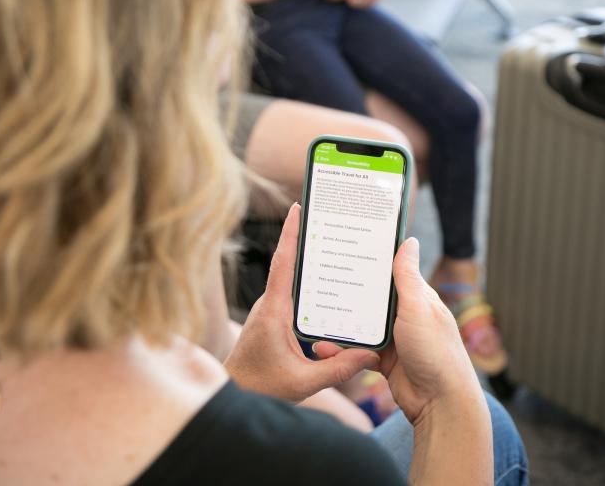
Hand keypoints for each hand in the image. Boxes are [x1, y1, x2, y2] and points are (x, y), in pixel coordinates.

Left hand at [224, 203, 379, 401]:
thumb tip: (370, 355)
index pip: (282, 265)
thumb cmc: (261, 387)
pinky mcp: (274, 318)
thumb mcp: (303, 383)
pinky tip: (330, 288)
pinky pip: (293, 295)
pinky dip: (310, 286)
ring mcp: (270, 310)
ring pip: (292, 281)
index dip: (290, 235)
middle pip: (290, 265)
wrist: (234, 394)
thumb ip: (338, 369)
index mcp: (274, 312)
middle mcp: (270, 305)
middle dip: (307, 240)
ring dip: (310, 263)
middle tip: (329, 219)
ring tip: (336, 246)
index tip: (297, 209)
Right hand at [314, 238, 481, 423]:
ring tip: (314, 315)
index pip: (392, 271)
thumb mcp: (418, 309)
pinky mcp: (384, 360)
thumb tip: (409, 241)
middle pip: (371, 297)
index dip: (372, 260)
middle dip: (348, 291)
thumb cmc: (436, 353)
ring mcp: (394, 338)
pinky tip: (324, 346)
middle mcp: (405, 315)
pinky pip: (358, 349)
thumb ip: (408, 277)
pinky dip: (342, 349)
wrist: (439, 404)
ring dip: (341, 322)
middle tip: (320, 278)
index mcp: (418, 298)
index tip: (348, 247)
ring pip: (361, 324)